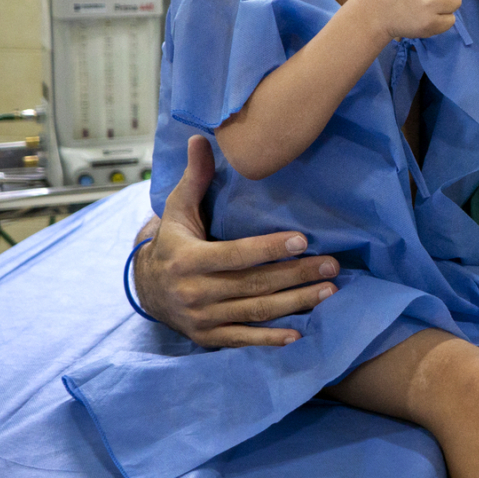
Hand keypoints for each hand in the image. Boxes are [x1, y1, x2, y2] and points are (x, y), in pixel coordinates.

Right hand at [134, 135, 339, 346]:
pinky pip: (243, 338)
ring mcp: (202, 318)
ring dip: (295, 303)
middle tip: (332, 265)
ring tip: (328, 290)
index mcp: (187, 259)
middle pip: (253, 284)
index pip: (235, 254)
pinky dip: (270, 339)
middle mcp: (193, 292)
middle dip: (296, 275)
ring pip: (255, 311)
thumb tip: (202, 138)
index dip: (269, 249)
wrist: (146, 290)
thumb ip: (195, 177)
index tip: (302, 240)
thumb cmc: (173, 242)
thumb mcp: (178, 209)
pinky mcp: (208, 337)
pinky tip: (299, 333)